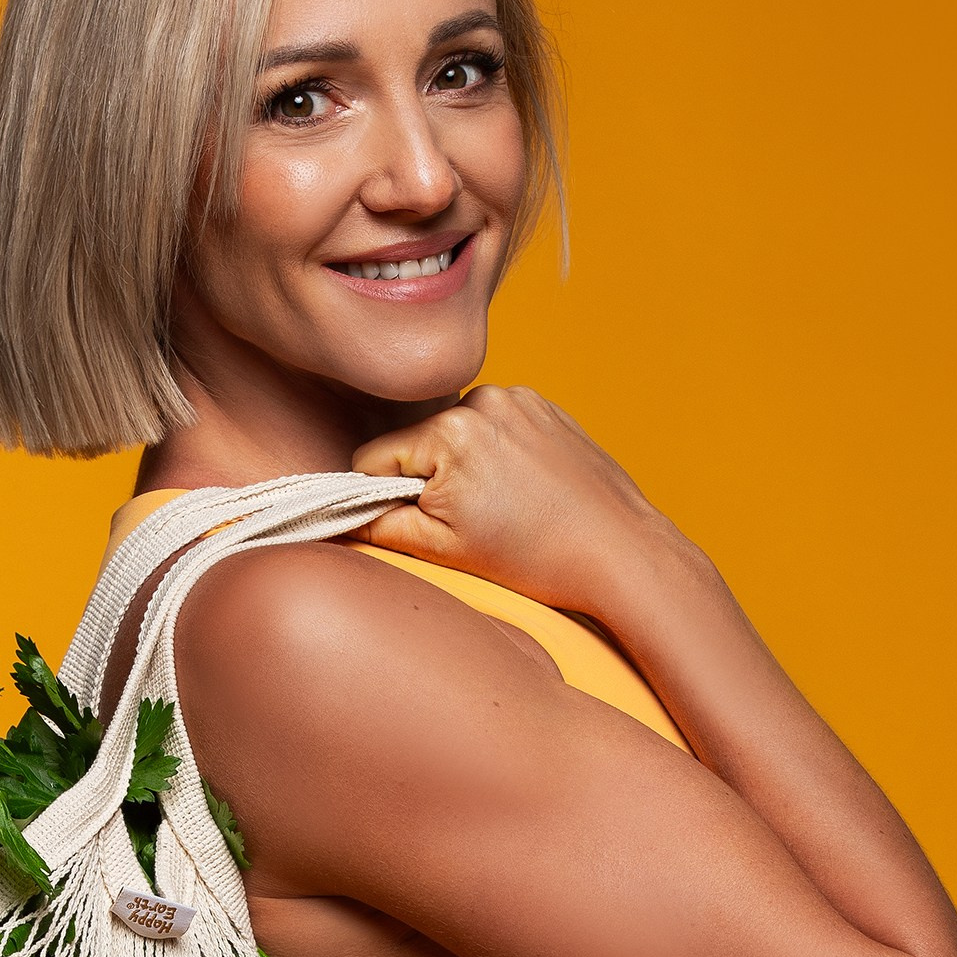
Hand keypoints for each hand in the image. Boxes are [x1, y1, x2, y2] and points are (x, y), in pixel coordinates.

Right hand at [351, 388, 679, 620]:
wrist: (620, 553)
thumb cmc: (538, 558)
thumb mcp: (443, 551)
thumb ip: (378, 526)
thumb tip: (336, 516)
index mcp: (451, 432)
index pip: (373, 459)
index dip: (381, 498)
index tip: (414, 525)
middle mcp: (484, 400)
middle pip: (417, 444)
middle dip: (429, 481)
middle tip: (473, 523)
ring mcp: (519, 398)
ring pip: (456, 435)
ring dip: (464, 466)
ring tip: (505, 508)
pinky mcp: (545, 406)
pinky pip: (495, 428)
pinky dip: (498, 455)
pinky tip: (525, 490)